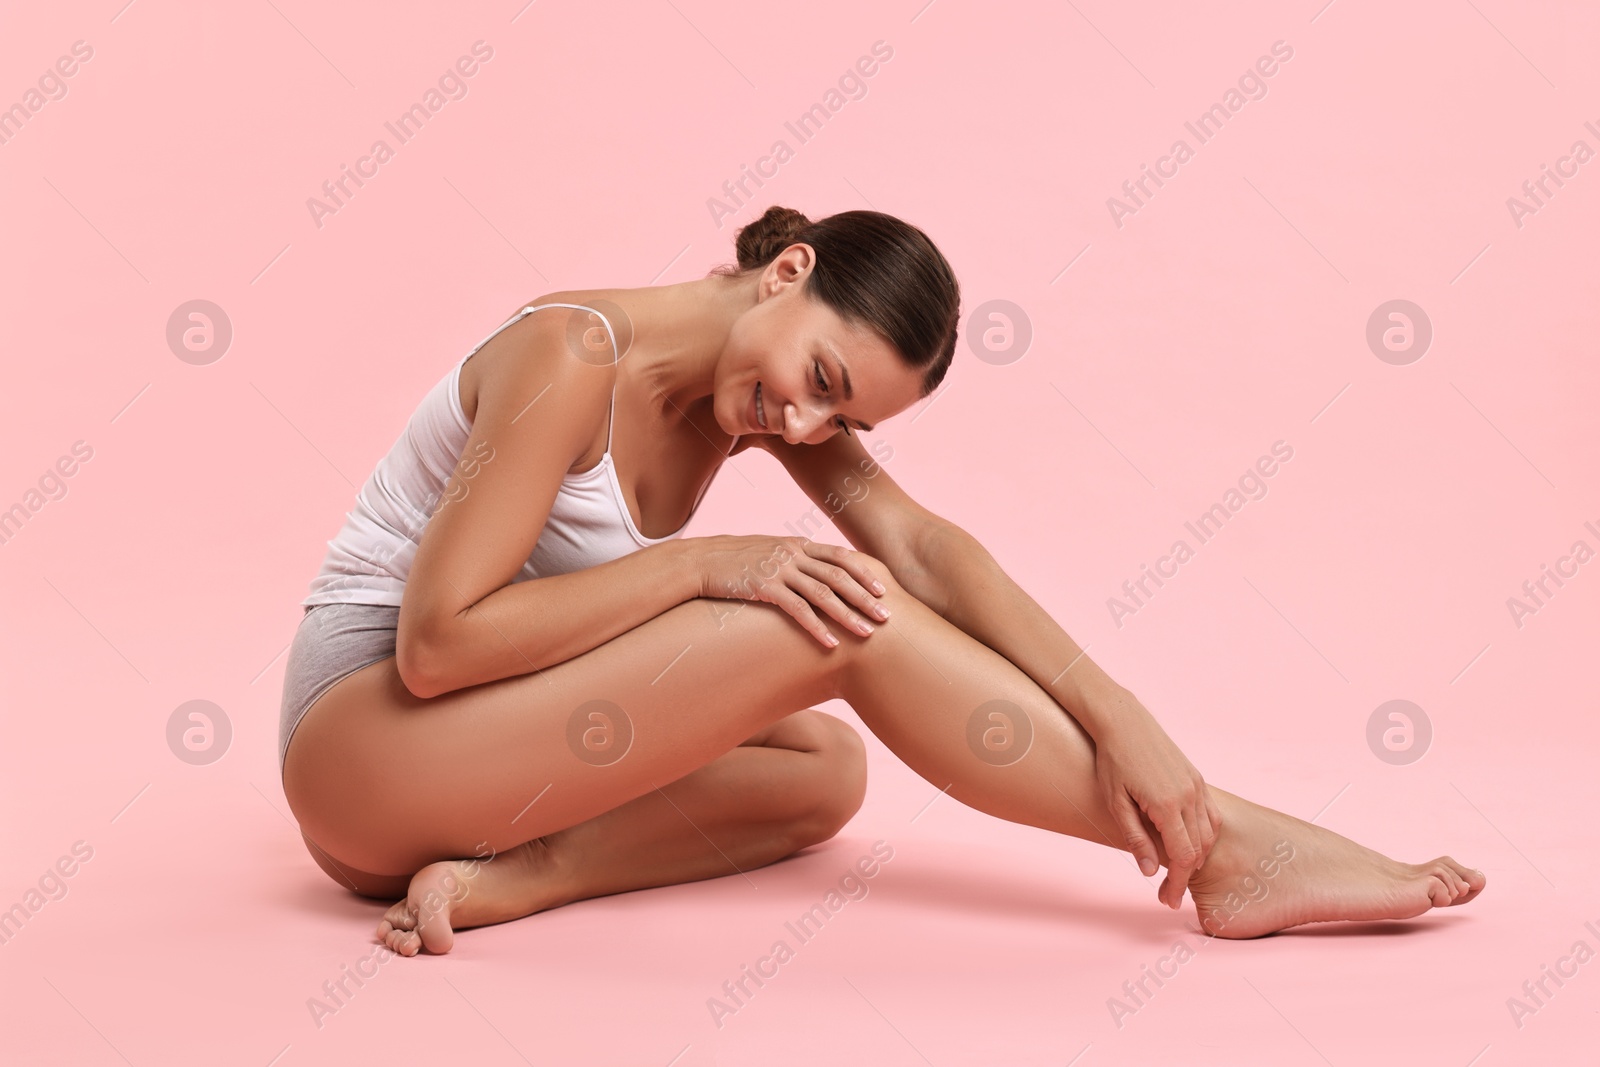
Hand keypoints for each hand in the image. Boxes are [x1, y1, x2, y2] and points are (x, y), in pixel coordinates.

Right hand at [691, 535, 890, 647]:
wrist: (701, 561)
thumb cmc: (735, 561)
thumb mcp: (769, 552)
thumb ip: (794, 559)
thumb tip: (815, 573)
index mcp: (798, 543)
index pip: (840, 556)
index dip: (864, 573)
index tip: (883, 590)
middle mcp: (793, 553)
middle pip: (839, 575)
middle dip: (865, 597)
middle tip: (886, 616)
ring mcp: (779, 569)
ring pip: (823, 594)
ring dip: (848, 615)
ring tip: (867, 633)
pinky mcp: (764, 587)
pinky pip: (797, 610)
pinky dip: (817, 627)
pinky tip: (831, 643)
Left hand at [1090, 693, 1221, 908]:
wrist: (1124, 722)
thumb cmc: (1113, 761)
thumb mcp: (1116, 803)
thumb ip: (1135, 839)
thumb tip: (1151, 872)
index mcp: (1167, 805)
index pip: (1183, 856)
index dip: (1178, 883)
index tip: (1167, 900)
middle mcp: (1188, 795)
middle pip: (1199, 849)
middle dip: (1187, 876)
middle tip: (1168, 894)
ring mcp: (1196, 785)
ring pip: (1209, 834)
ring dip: (1197, 857)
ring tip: (1179, 872)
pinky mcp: (1197, 778)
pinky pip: (1210, 815)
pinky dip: (1205, 835)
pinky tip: (1190, 844)